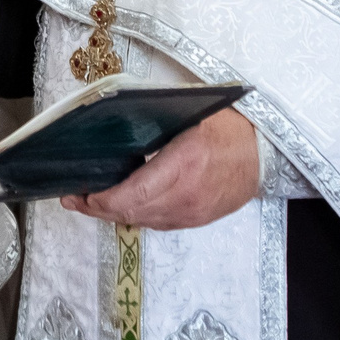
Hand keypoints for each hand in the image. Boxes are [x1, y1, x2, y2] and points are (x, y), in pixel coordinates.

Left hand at [62, 109, 259, 230]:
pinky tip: (123, 206)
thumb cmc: (227, 127)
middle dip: (98, 209)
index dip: (101, 201)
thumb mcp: (188, 115)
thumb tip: (113, 128)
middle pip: (132, 212)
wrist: (264, 152)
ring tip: (92, 203)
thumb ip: (152, 126)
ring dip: (114, 215)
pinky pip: (159, 224)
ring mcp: (193, 212)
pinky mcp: (197, 220)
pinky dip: (137, 216)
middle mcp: (187, 194)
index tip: (80, 193)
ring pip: (142, 222)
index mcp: (183, 163)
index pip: (133, 194)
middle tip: (75, 199)